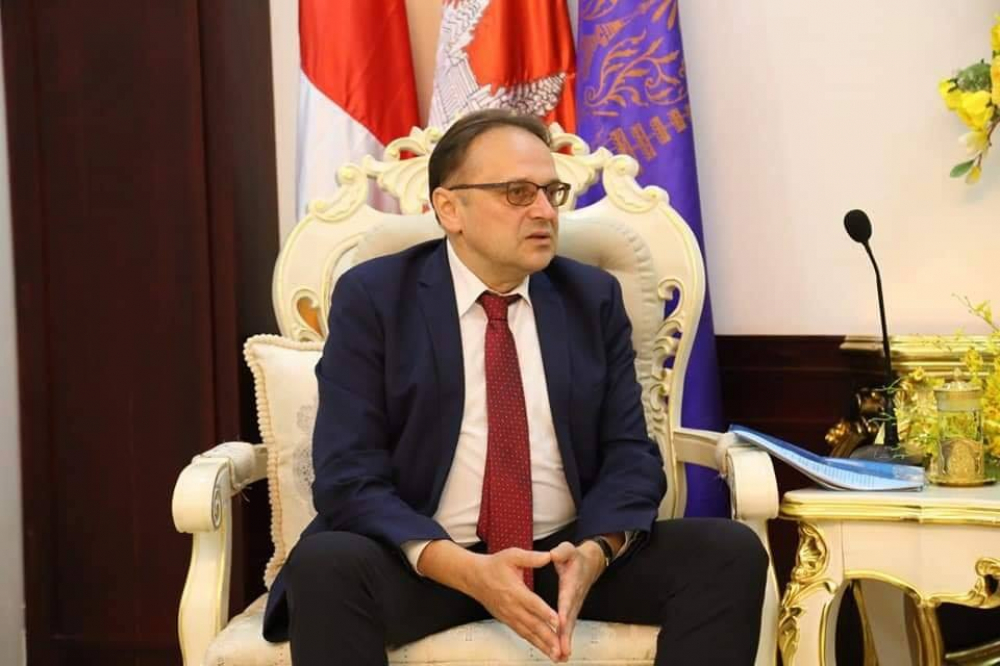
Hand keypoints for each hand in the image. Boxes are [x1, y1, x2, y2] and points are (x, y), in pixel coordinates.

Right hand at [468, 548, 562, 660]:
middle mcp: (512, 606)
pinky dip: (533, 643)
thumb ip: (531, 557)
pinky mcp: (507, 620)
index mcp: (514, 590)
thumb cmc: (493, 566)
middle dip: (547, 637)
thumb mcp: (512, 555)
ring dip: (542, 645)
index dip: (545, 613)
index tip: (557, 622)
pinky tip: (543, 649)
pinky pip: (522, 633)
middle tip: (560, 648)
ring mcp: (508, 616)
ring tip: (555, 655)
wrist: (474, 577)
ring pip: (528, 633)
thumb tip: (549, 556)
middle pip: (532, 624)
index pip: (532, 603)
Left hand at [549, 540, 605, 660]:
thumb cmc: (575, 557)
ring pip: (570, 626)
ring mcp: (574, 606)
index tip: (561, 622)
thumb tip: (554, 554)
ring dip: (565, 641)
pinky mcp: (572, 611)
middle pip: (570, 618)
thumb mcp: (568, 549)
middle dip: (566, 635)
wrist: (590, 564)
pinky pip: (568, 627)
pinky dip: (564, 640)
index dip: (564, 610)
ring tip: (560, 657)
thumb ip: (562, 551)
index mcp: (572, 583)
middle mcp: (574, 598)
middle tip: (561, 650)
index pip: (567, 598)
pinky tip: (559, 653)